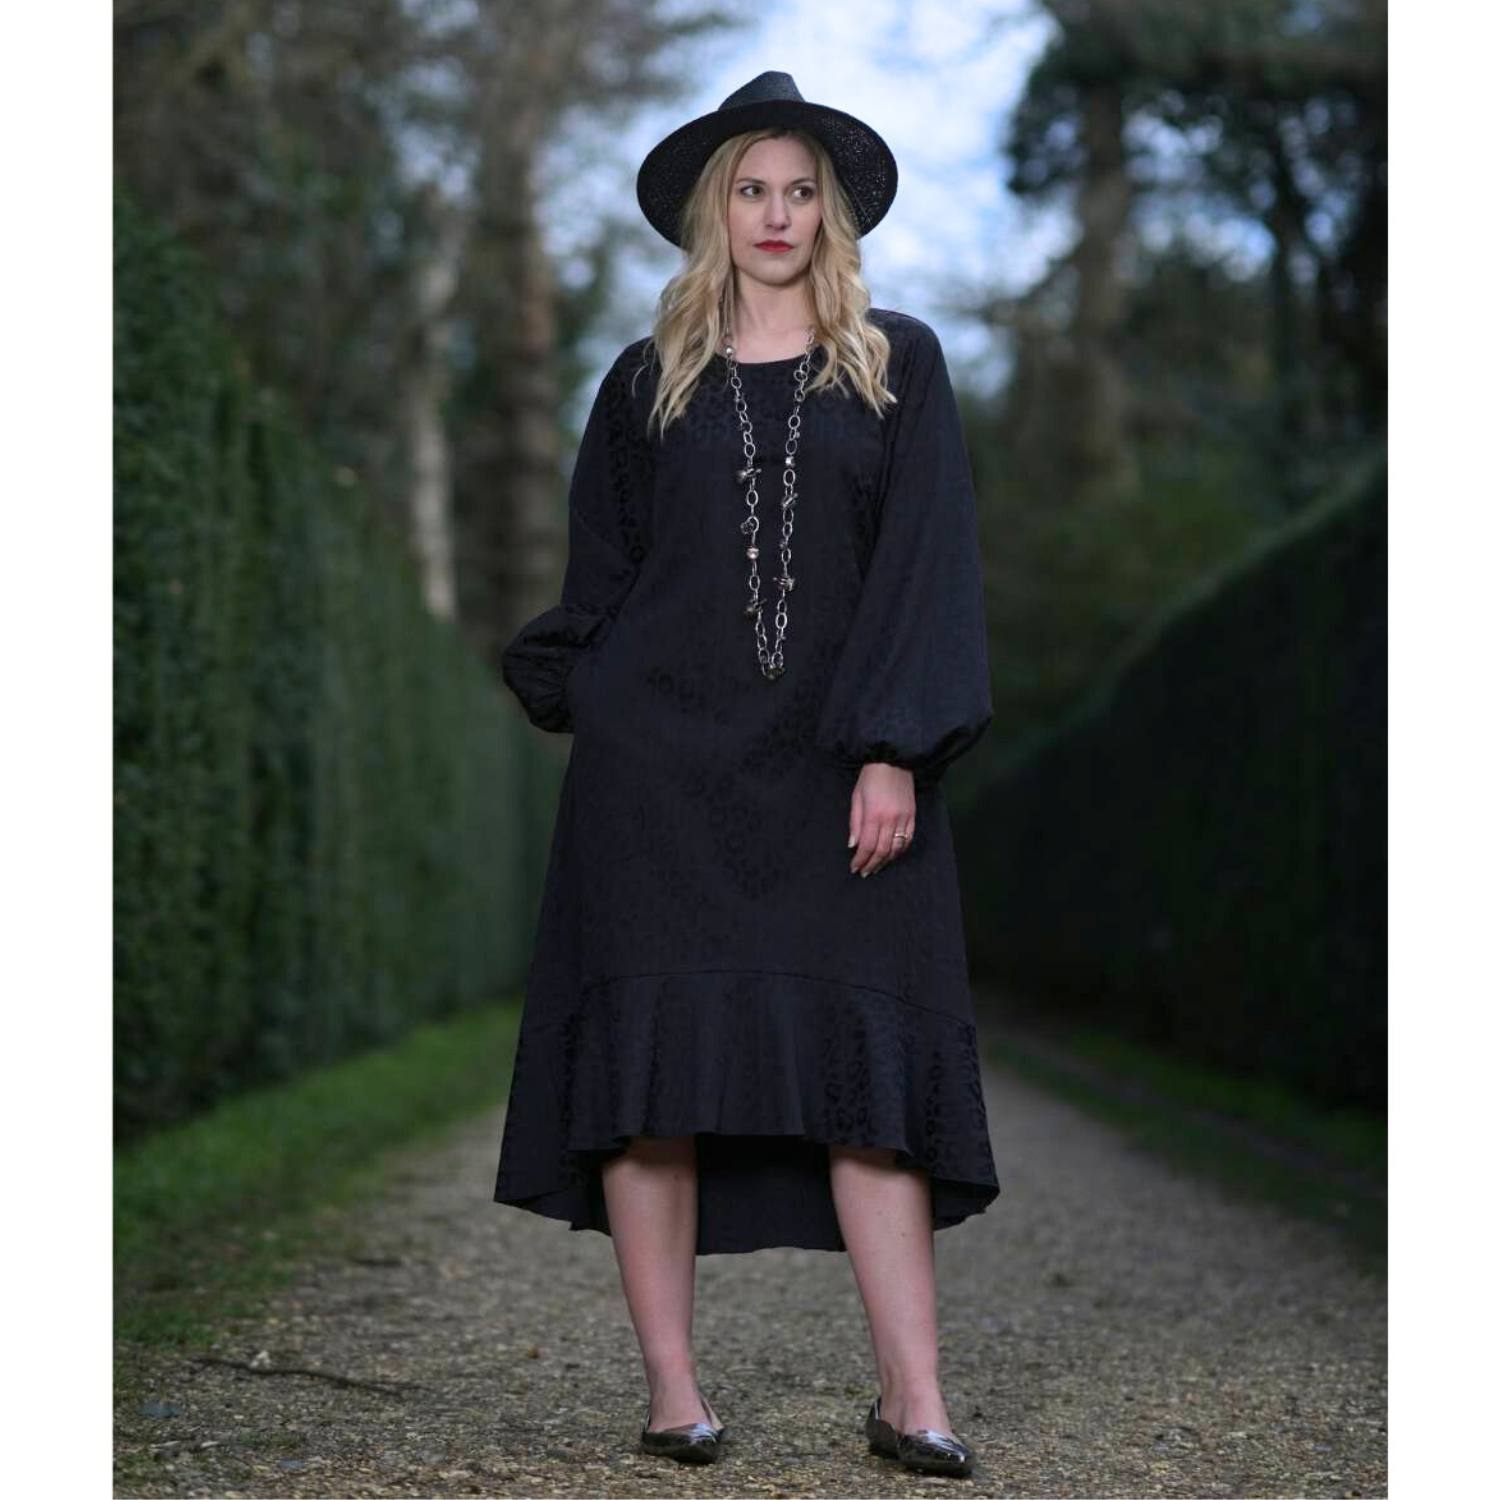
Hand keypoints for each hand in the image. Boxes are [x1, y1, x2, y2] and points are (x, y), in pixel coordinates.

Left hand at [847, 762, 915, 876]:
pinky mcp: (912, 815)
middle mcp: (890, 819)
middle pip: (882, 851)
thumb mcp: (856, 798)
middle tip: (865, 872)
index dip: (860, 860)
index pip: (866, 846)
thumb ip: (855, 823)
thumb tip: (853, 845)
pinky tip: (892, 856)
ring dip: (886, 861)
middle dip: (872, 864)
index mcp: (874, 815)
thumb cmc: (870, 778)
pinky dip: (900, 851)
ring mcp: (904, 818)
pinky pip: (908, 839)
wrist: (893, 761)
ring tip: (877, 867)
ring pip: (896, 848)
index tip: (855, 868)